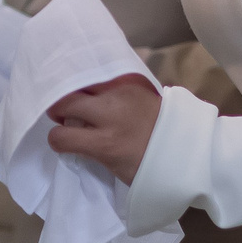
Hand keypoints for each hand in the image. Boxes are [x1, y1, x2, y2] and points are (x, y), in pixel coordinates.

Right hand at [46, 73, 161, 184]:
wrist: (184, 143)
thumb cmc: (148, 163)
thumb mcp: (114, 164)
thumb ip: (89, 147)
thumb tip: (70, 131)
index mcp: (106, 143)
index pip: (61, 136)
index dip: (57, 140)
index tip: (62, 140)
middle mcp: (109, 114)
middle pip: (65, 102)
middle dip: (59, 110)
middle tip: (64, 116)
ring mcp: (119, 94)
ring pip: (80, 83)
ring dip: (75, 94)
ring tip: (80, 102)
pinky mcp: (129, 81)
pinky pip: (100, 77)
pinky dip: (93, 85)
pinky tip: (97, 93)